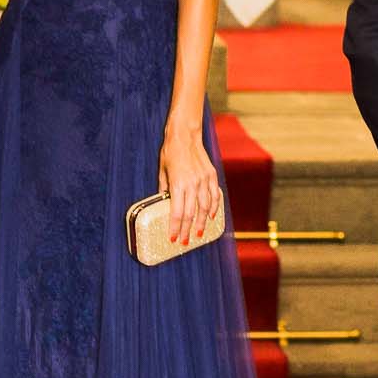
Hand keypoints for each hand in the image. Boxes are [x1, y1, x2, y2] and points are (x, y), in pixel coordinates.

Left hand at [156, 125, 221, 245]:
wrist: (185, 136)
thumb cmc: (170, 152)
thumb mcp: (162, 171)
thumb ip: (164, 188)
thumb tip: (163, 201)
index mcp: (178, 184)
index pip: (176, 212)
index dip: (175, 227)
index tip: (173, 238)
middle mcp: (192, 184)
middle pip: (190, 214)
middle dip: (187, 230)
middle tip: (185, 242)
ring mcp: (204, 180)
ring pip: (204, 208)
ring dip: (202, 223)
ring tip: (199, 234)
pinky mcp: (212, 176)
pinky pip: (214, 196)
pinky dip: (213, 208)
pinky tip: (211, 216)